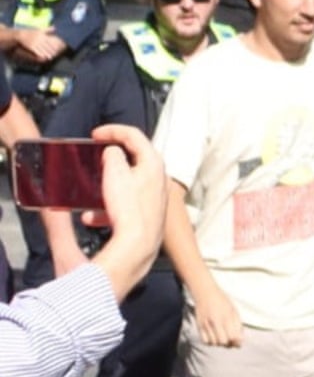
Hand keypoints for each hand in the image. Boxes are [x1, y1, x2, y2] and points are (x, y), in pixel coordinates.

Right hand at [18, 27, 60, 61]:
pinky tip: (44, 57)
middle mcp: (39, 39)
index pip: (50, 41)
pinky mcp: (31, 46)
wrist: (21, 34)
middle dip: (52, 51)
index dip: (54, 46)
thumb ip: (47, 29)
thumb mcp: (39, 30)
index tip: (58, 49)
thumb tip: (55, 27)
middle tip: (56, 55)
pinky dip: (41, 54)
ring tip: (51, 57)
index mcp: (42, 35)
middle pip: (47, 46)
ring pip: (43, 49)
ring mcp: (35, 43)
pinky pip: (37, 51)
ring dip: (47, 54)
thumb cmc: (31, 32)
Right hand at [86, 124, 166, 300]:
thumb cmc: (129, 210)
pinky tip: (92, 218)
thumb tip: (113, 153)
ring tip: (92, 189)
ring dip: (107, 185)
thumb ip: (113, 156)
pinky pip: (124, 206)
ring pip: (127, 184)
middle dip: (111, 157)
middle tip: (96, 155)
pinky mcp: (148, 215)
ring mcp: (154, 198)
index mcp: (153, 163)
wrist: (138, 246)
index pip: (135, 135)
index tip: (96, 134)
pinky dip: (108, 207)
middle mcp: (158, 179)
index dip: (113, 130)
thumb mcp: (114, 173)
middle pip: (134, 159)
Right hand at [194, 286, 244, 347]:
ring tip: (223, 336)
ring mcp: (206, 324)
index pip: (232, 337)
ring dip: (220, 343)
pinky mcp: (199, 326)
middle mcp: (215, 322)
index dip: (237, 342)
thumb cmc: (222, 301)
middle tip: (231, 339)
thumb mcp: (234, 310)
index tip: (239, 341)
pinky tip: (215, 337)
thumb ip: (238, 325)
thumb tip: (240, 341)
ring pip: (214, 343)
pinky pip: (205, 341)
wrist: (205, 292)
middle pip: (223, 342)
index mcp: (226, 317)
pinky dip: (211, 342)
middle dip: (229, 343)